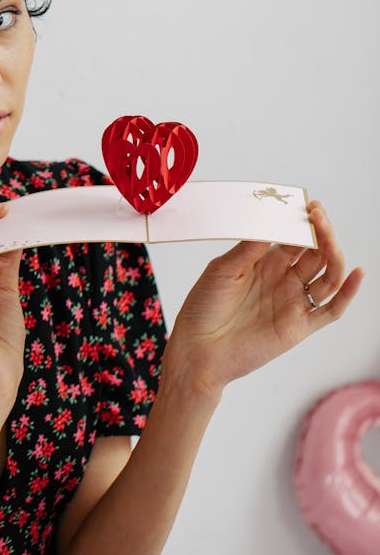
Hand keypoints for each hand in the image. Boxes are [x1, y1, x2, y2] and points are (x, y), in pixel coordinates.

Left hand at [165, 201, 363, 396]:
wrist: (198, 348)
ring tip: (330, 240)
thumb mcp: (222, 270)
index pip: (292, 237)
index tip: (307, 205)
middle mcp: (283, 279)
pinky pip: (331, 310)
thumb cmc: (204, 307)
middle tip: (318, 215)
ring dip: (333, 256)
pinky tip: (356, 273)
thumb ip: (248, 249)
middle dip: (319, 233)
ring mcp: (293, 302)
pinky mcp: (299, 326)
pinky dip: (347, 292)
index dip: (301, 223)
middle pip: (314, 253)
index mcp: (263, 262)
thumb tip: (270, 223)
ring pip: (327, 276)